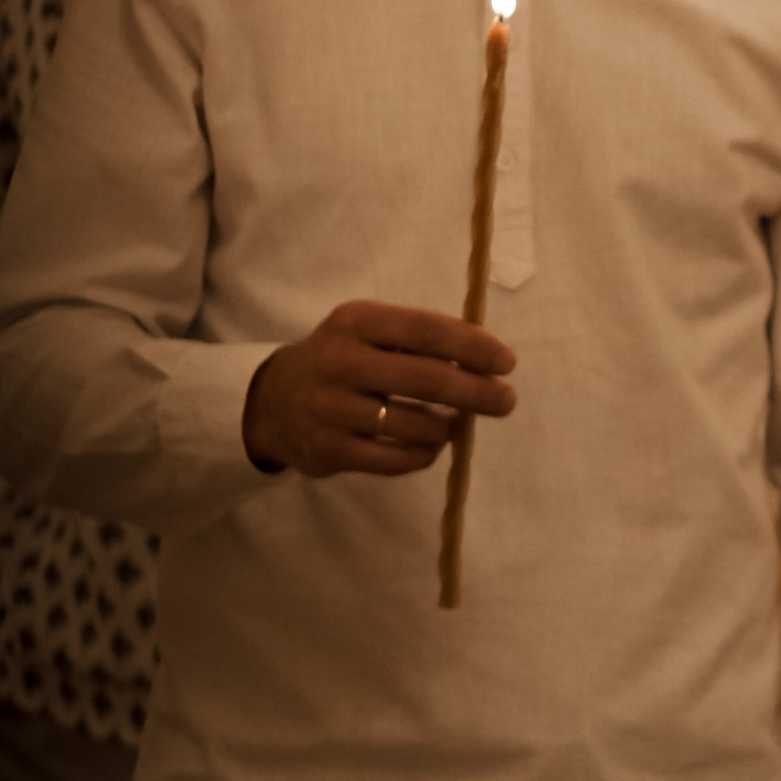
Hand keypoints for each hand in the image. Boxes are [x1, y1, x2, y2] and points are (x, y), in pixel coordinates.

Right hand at [242, 301, 516, 480]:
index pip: (426, 330)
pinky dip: (424, 454)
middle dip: (476, 392)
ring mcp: (331, 409)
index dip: (472, 346)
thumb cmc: (343, 359)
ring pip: (415, 425)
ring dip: (449, 428)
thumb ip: (418, 340)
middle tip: (506, 401)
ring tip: (457, 425)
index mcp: (357, 321)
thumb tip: (487, 359)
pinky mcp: (328, 450)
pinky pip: (395, 459)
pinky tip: (430, 446)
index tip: (507, 362)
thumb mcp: (369, 331)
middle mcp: (340, 362)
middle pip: (426, 379)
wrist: (273, 400)